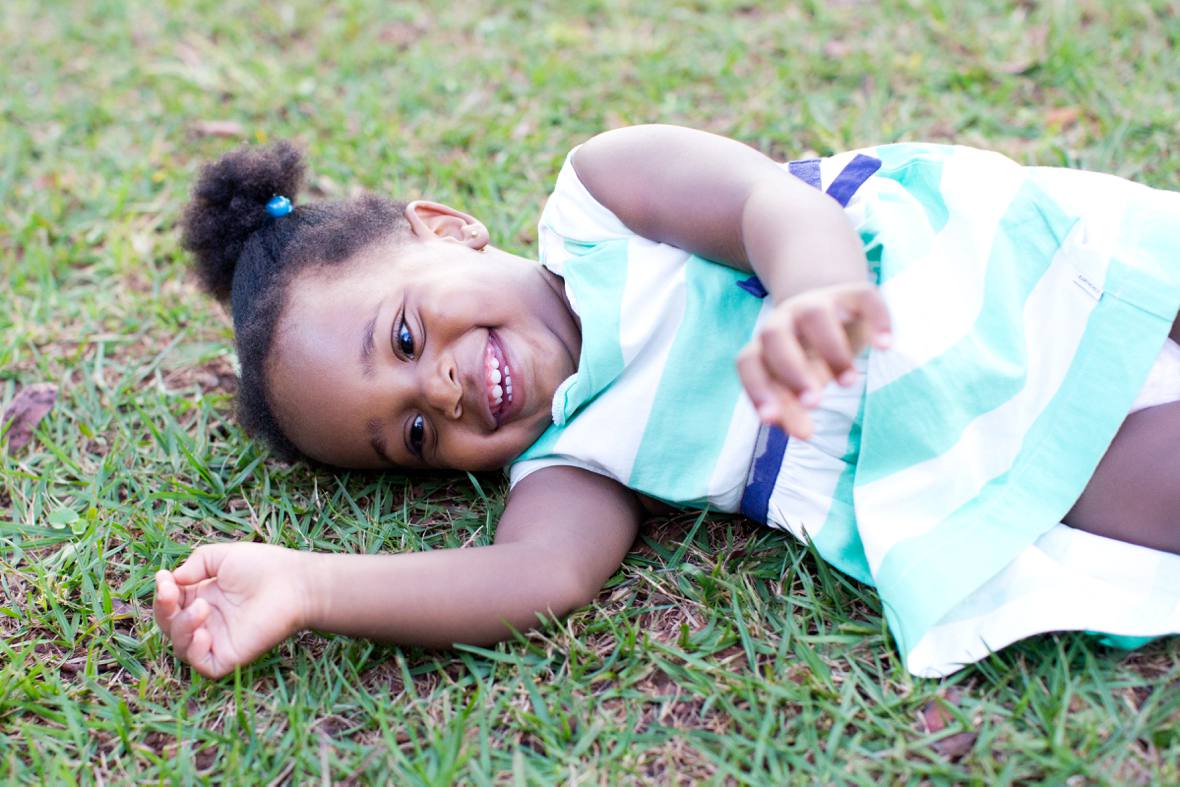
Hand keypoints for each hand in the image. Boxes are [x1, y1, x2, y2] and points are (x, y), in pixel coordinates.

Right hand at [153, 542, 312, 678]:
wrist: (294, 583)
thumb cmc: (263, 566)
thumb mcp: (222, 556)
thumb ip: (195, 564)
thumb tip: (171, 579)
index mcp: (203, 596)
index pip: (171, 602)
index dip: (162, 593)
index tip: (163, 577)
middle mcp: (207, 620)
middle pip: (170, 624)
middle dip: (163, 608)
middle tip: (170, 591)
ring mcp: (217, 639)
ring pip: (180, 644)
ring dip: (182, 625)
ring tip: (203, 607)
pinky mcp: (229, 656)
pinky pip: (201, 663)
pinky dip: (194, 650)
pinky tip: (204, 632)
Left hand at [737, 281, 890, 439]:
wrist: (833, 313)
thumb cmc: (809, 358)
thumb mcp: (797, 384)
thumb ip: (791, 407)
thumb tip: (798, 432)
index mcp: (764, 345)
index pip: (749, 363)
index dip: (756, 390)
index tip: (771, 419)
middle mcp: (784, 320)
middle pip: (774, 336)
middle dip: (792, 372)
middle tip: (814, 403)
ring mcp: (817, 303)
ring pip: (815, 315)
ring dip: (831, 350)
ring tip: (849, 383)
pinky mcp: (852, 295)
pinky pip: (864, 298)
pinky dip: (877, 319)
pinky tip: (885, 346)